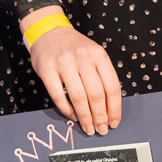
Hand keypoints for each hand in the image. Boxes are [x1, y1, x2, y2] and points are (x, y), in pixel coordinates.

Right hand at [23, 11, 121, 135]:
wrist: (49, 31)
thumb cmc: (74, 47)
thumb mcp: (94, 55)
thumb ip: (102, 76)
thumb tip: (108, 109)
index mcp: (98, 55)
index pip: (112, 87)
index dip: (114, 109)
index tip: (113, 122)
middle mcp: (82, 57)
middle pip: (96, 95)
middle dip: (100, 117)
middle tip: (100, 129)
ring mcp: (64, 63)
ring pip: (78, 97)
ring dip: (85, 117)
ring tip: (88, 127)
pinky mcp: (47, 69)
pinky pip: (58, 95)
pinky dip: (67, 110)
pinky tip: (72, 115)